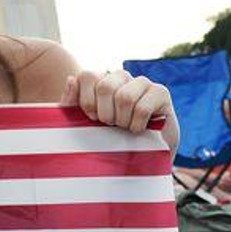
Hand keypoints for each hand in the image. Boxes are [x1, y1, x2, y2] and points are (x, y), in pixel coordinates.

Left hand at [61, 70, 179, 151]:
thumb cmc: (105, 135)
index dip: (87, 101)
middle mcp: (120, 76)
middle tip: (110, 125)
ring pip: (124, 98)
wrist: (140, 155)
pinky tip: (139, 129)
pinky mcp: (161, 92)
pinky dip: (137, 125)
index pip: (87, 76)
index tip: (92, 118)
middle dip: (105, 114)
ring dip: (122, 121)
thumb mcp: (80, 122)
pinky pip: (142, 108)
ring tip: (125, 128)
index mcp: (99, 79)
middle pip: (105, 87)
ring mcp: (141, 82)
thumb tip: (71, 79)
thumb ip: (70, 103)